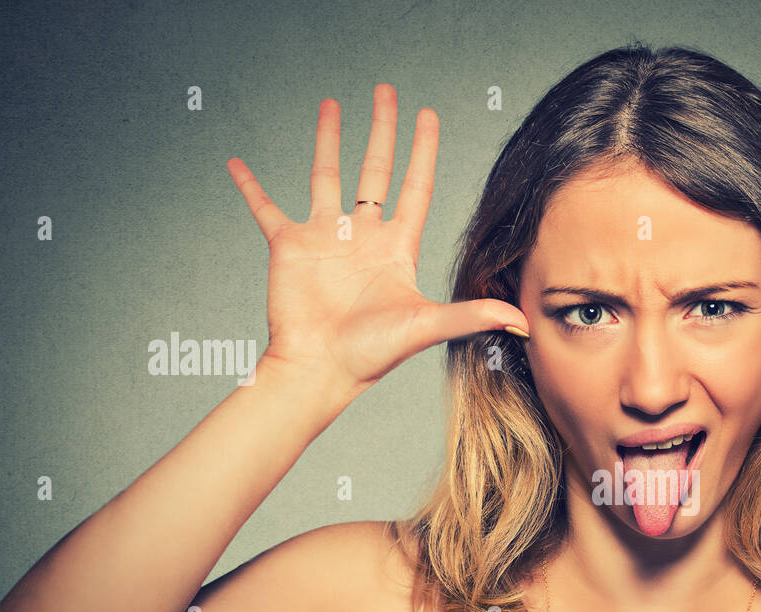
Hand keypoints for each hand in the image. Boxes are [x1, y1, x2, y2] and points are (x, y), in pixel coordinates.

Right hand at [227, 84, 528, 398]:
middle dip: (382, 131)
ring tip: (329, 105)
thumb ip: (472, 315)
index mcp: (395, 248)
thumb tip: (523, 321)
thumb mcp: (427, 326)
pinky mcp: (289, 247)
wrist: (321, 369)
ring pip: (325, 176)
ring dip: (327, 141)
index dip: (423, 152)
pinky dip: (250, 187)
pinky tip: (237, 166)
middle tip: (387, 92)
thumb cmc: (372, 354)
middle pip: (375, 170)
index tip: (428, 116)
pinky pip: (265, 208)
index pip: (414, 187)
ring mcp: (324, 238)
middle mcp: (362, 237)